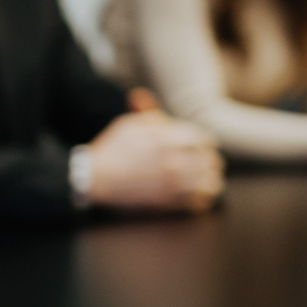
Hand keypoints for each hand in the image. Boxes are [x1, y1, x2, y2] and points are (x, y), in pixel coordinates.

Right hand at [86, 96, 222, 210]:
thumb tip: (159, 103)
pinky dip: (203, 199)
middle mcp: (174, 163)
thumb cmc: (112, 149)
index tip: (203, 145)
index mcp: (167, 140)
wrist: (94, 178)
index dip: (205, 142)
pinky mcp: (167, 203)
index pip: (203, 139)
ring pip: (211, 184)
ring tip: (211, 179)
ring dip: (212, 180)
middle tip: (210, 162)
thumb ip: (151, 113)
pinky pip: (198, 203)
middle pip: (210, 161)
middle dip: (210, 160)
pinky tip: (200, 195)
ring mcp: (172, 185)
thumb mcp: (130, 124)